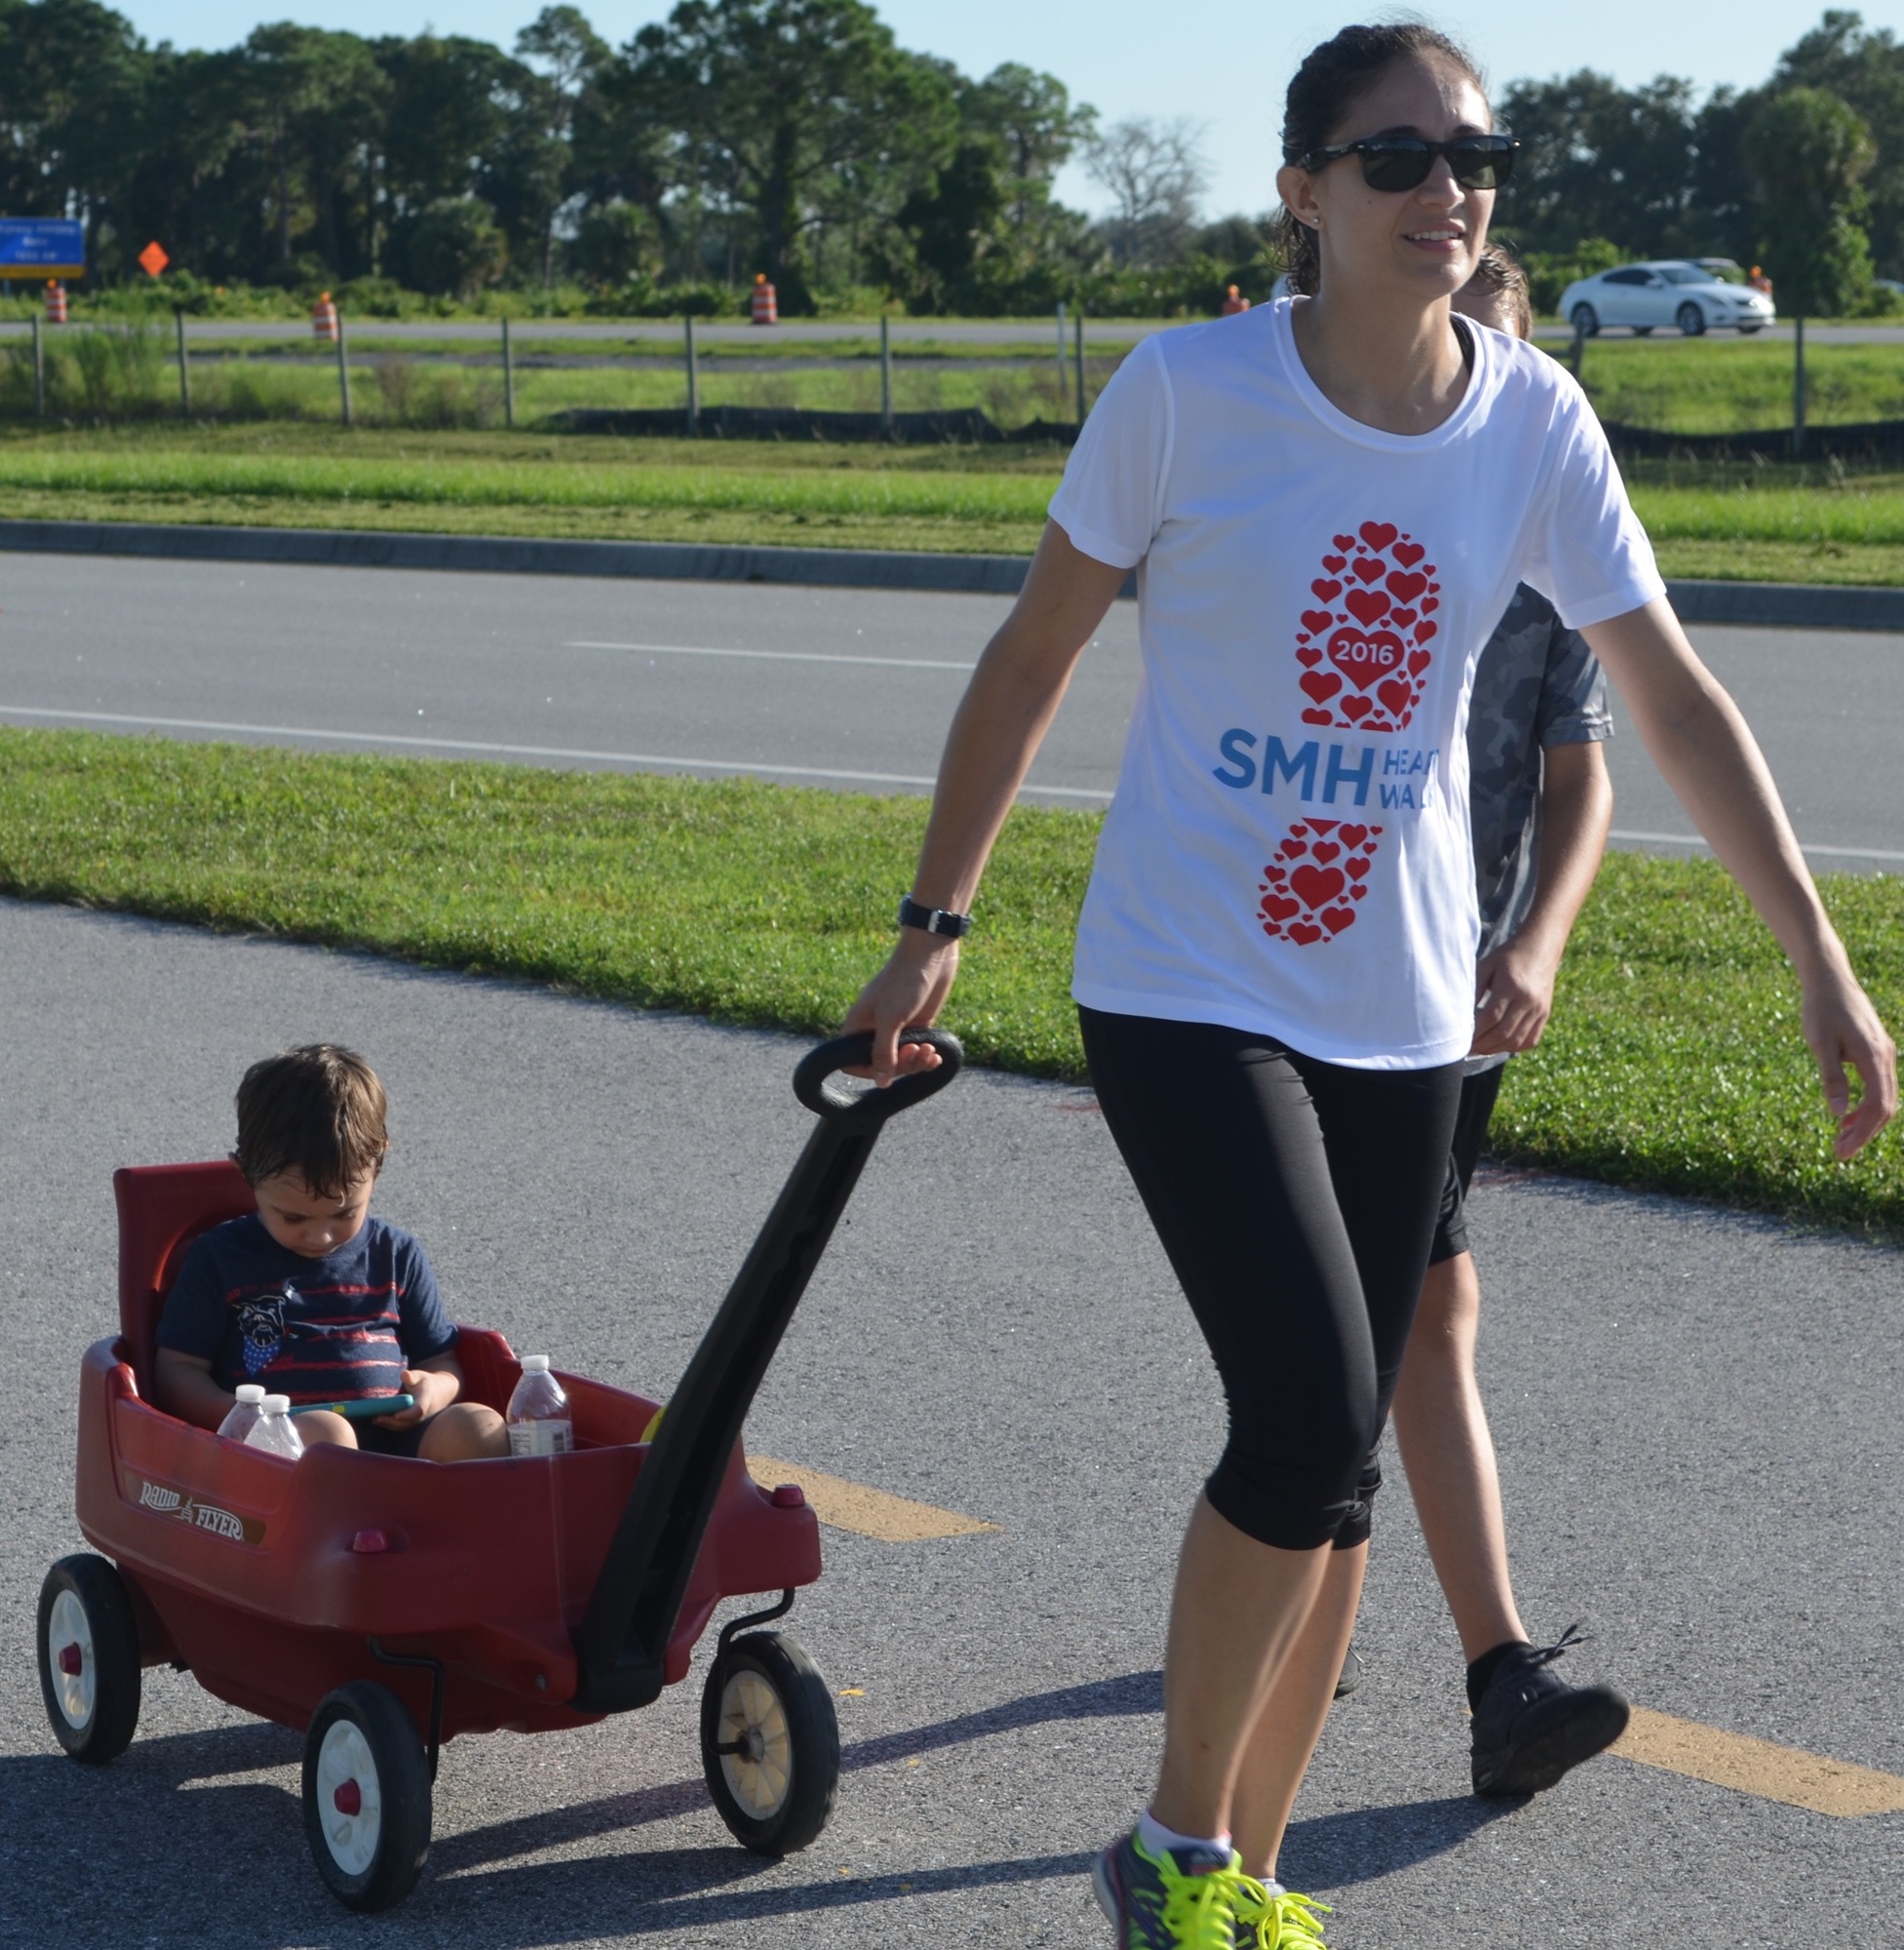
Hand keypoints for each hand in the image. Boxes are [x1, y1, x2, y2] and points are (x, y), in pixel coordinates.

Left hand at [374, 1368, 454, 1428]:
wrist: (439, 1393)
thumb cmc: (426, 1382)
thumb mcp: (420, 1376)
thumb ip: (412, 1377)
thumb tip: (404, 1374)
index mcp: (426, 1399)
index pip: (419, 1410)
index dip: (407, 1414)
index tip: (396, 1415)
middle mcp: (423, 1413)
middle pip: (408, 1422)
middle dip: (391, 1421)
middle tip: (376, 1418)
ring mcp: (419, 1420)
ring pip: (403, 1426)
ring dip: (388, 1425)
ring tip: (374, 1419)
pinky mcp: (413, 1423)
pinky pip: (402, 1427)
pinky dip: (390, 1425)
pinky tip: (378, 1420)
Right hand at [843, 931, 959, 1085]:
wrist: (931, 954)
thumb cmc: (904, 981)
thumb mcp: (891, 1018)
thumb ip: (884, 1052)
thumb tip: (881, 1082)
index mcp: (858, 1024)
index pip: (853, 1061)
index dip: (869, 1071)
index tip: (887, 1070)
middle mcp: (875, 1028)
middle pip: (882, 1065)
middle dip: (901, 1065)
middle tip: (915, 1051)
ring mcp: (897, 1027)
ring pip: (903, 1060)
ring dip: (917, 1062)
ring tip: (929, 1051)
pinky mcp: (917, 1025)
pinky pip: (918, 1051)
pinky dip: (926, 1057)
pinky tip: (936, 1056)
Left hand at [1469, 939, 1560, 1056]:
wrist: (1540, 950)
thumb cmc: (1507, 957)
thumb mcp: (1486, 966)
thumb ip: (1474, 989)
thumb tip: (1460, 1015)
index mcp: (1511, 985)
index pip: (1491, 1016)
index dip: (1475, 1032)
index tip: (1461, 1039)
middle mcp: (1528, 1000)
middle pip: (1504, 1032)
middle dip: (1483, 1044)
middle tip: (1466, 1048)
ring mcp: (1539, 1009)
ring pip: (1517, 1040)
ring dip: (1496, 1049)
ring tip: (1479, 1049)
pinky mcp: (1545, 1015)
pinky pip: (1530, 1040)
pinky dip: (1513, 1047)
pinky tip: (1499, 1046)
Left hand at [1800, 954, 1897, 1160]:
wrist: (1829, 979)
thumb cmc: (1821, 1010)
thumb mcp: (1820, 1045)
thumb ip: (1832, 1078)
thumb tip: (1838, 1113)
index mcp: (1874, 1058)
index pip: (1878, 1107)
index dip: (1862, 1133)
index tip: (1842, 1152)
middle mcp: (1885, 1057)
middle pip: (1885, 1107)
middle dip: (1864, 1133)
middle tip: (1838, 1153)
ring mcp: (1883, 1053)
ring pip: (1883, 1097)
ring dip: (1864, 1121)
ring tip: (1840, 1139)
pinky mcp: (1875, 1050)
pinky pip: (1878, 1085)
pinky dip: (1865, 1104)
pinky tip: (1844, 1114)